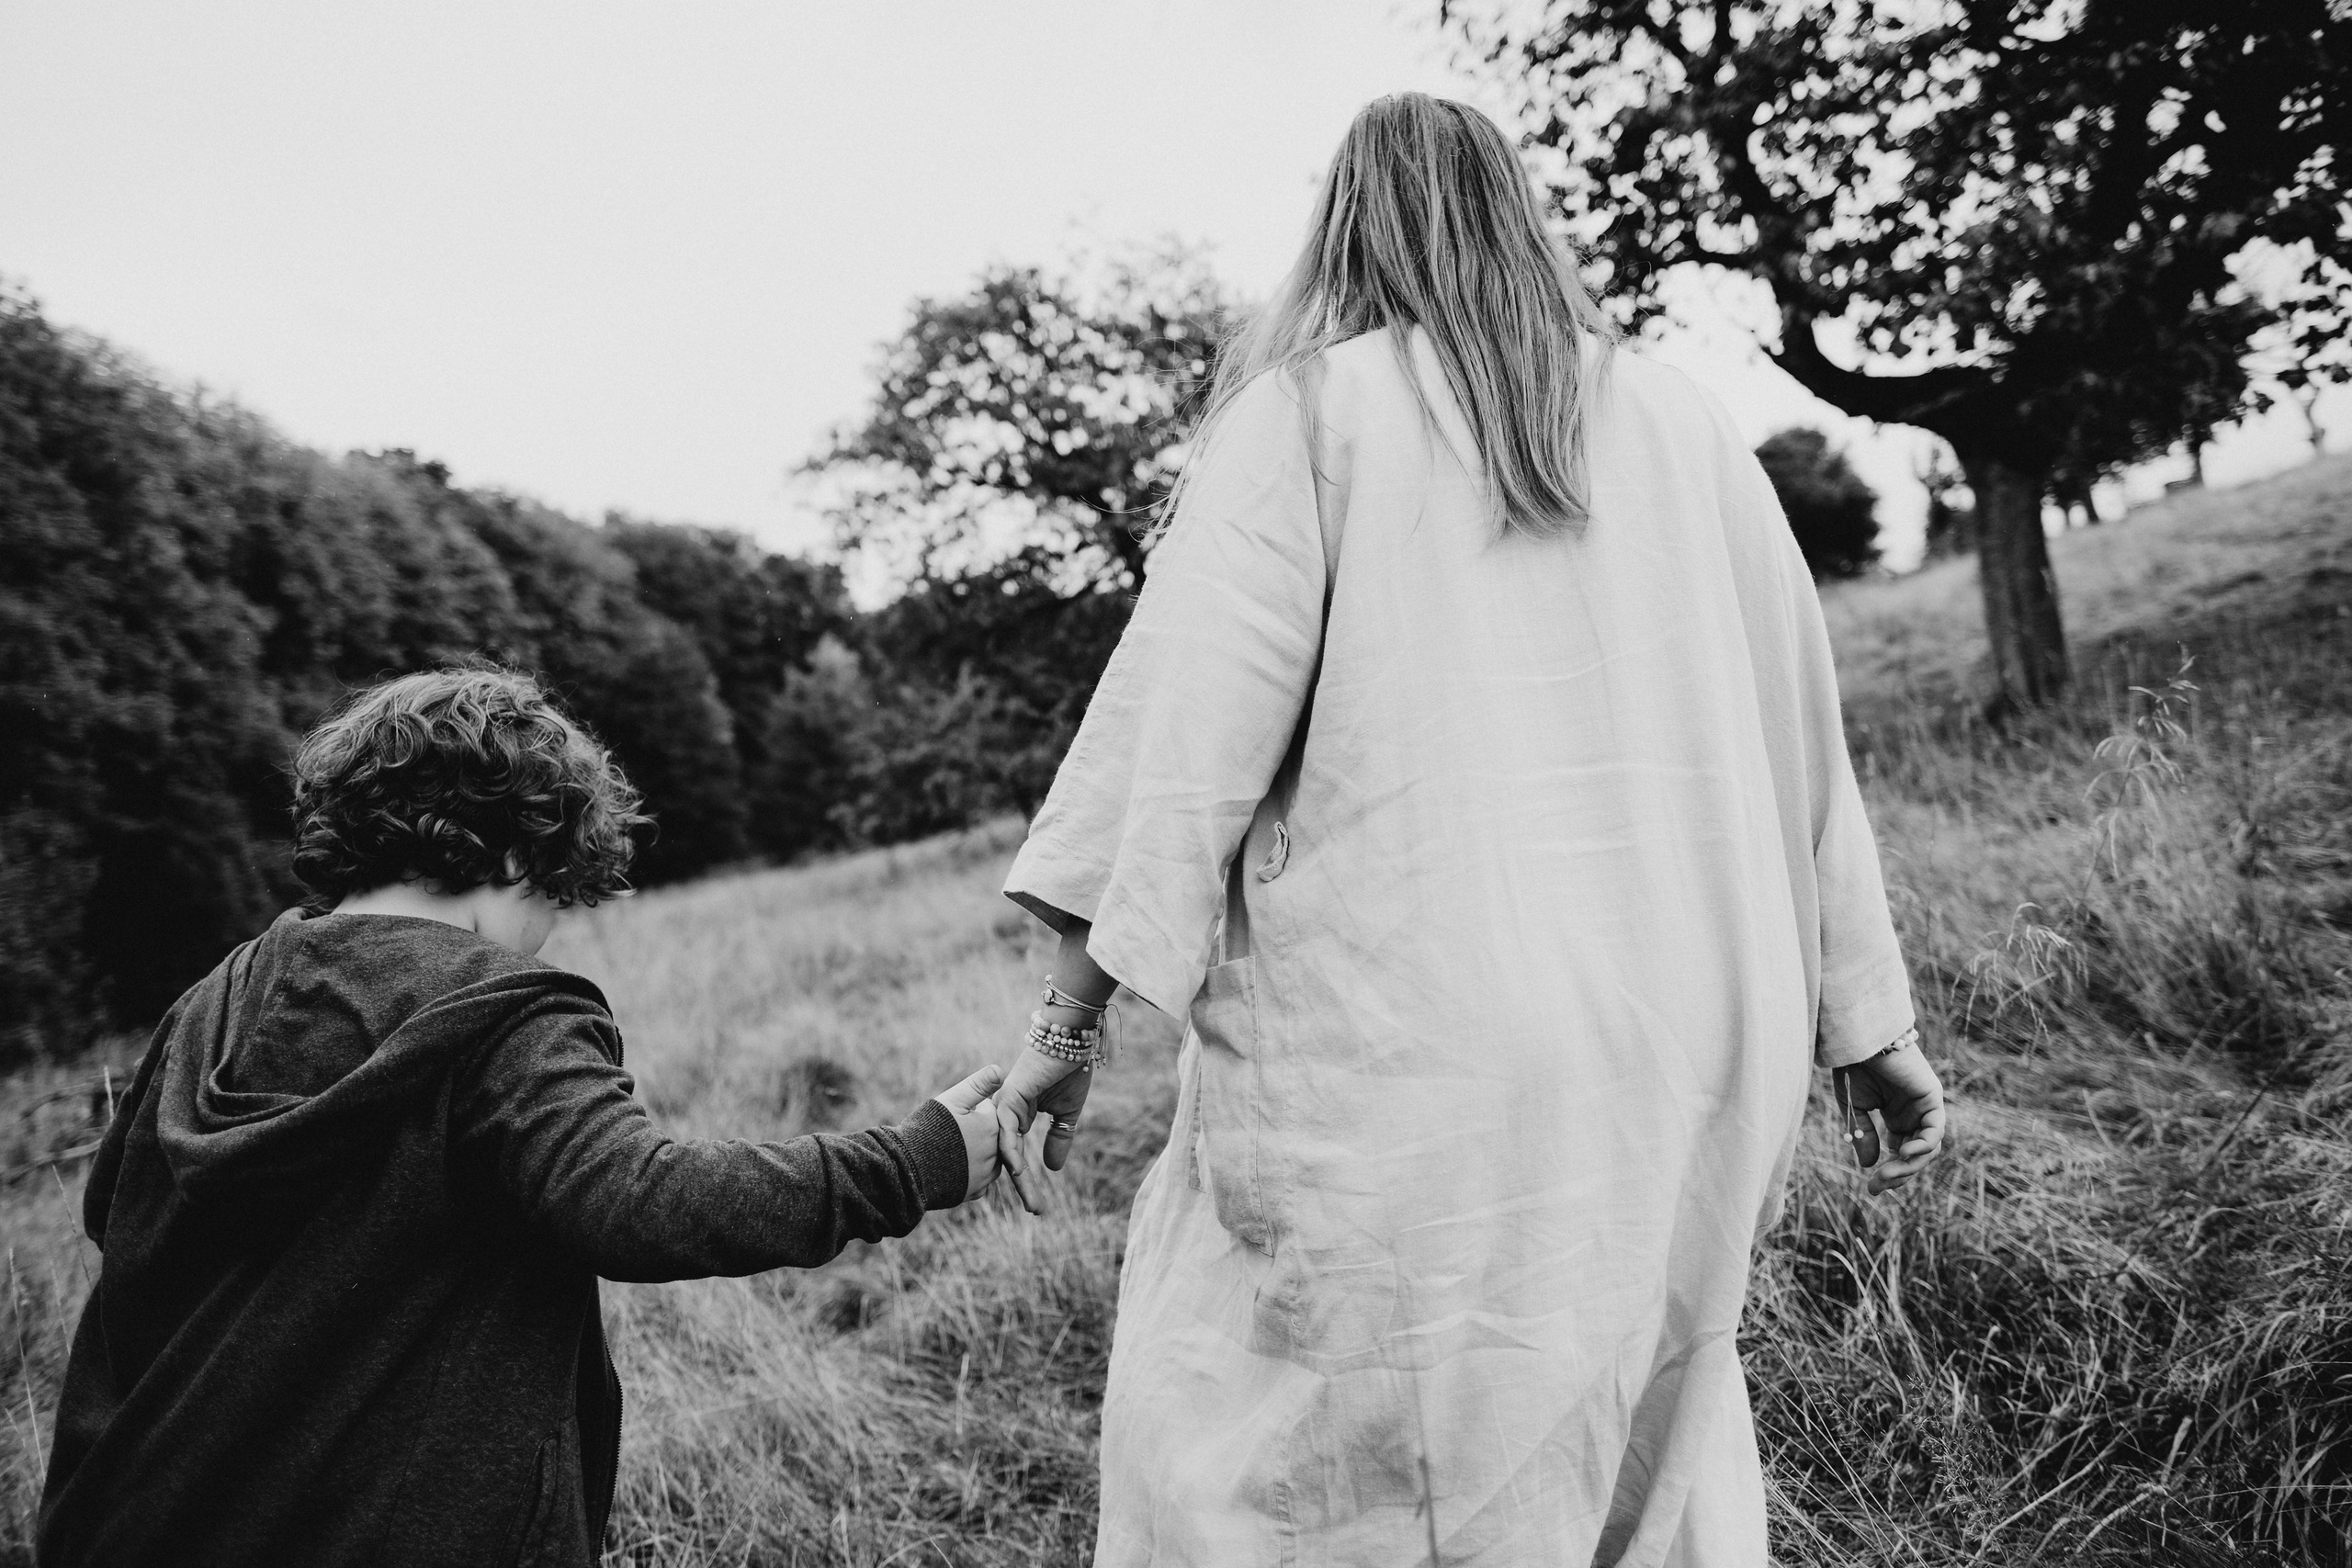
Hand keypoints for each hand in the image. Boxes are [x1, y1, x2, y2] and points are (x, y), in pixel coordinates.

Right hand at [932, 1063, 1006, 1203]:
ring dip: (976, 1152)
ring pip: (989, 1157)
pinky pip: (980, 1177)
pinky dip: (970, 1171)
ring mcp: (987, 1174)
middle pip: (992, 1136)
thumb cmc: (928, 1129)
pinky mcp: (976, 1191)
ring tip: (950, 1149)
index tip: (954, 1115)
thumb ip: (979, 1084)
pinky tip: (951, 1166)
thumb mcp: (953, 1099)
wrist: (907, 1169)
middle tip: (948, 1132)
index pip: (991, 1112)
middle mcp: (996, 1152)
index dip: (971, 1111)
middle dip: (975, 1132)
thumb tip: (1000, 1070)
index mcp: (992, 1126)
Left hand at [993, 1047, 1094, 1215]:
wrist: (1070, 1040)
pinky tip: (1019, 1171)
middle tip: (1037, 1211)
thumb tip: (1052, 1169)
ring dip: (1020, 1178)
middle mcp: (1007, 1113)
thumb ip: (1059, 1139)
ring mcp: (1005, 1106)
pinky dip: (1011, 1152)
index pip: (1018, 1154)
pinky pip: (1007, 1131)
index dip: (1027, 1179)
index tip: (1037, 1204)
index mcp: (1019, 1116)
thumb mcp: (1066, 1114)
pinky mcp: (1008, 1097)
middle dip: (1023, 1186)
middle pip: (1009, 1157)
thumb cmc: (1069, 1070)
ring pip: (1007, 1149)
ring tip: (1034, 1203)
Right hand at [1835, 1042, 1946, 1195]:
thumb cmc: (1853, 1065)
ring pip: (1928, 1148)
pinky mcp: (1932, 1097)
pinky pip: (1935, 1131)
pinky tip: (1903, 1153)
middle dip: (1898, 1175)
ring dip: (1909, 1166)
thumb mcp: (1854, 1106)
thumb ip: (1863, 1134)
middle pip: (1916, 1155)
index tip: (1871, 1189)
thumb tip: (1868, 1165)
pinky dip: (1923, 1146)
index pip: (1902, 1152)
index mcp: (1897, 1115)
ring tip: (1886, 1174)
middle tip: (1876, 1188)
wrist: (1858, 1038)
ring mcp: (1925, 1106)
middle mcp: (1914, 1113)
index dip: (1890, 1172)